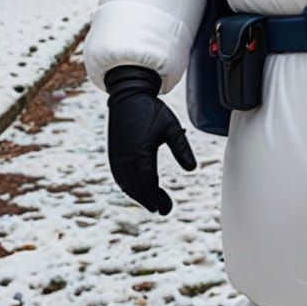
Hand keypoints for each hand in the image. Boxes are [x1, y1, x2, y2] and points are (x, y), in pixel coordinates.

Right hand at [105, 65, 196, 214]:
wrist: (128, 95)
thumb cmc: (151, 110)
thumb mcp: (171, 127)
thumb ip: (182, 148)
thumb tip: (193, 169)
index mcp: (140, 154)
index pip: (149, 184)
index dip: (158, 198)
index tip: (167, 208)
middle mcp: (125, 159)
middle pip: (137, 188)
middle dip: (150, 201)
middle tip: (163, 210)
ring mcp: (117, 157)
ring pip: (127, 185)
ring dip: (139, 196)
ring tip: (153, 203)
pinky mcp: (114, 154)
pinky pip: (120, 177)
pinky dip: (130, 187)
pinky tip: (138, 190)